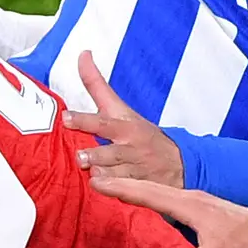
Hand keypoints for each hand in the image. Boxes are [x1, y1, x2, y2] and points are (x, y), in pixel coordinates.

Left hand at [68, 55, 186, 187]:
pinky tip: (102, 191)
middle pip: (109, 153)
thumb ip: (97, 84)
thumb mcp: (121, 108)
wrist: (180, 162)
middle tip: (80, 157)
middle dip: (95, 156)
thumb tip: (83, 54)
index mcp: (124, 126)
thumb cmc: (142, 133)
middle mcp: (129, 148)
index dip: (84, 120)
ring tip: (92, 175)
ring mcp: (135, 170)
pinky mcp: (140, 188)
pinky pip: (125, 193)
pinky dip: (114, 192)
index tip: (66, 118)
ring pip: (115, 175)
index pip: (102, 122)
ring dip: (103, 175)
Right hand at [88, 170, 247, 247]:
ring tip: (113, 185)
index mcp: (188, 204)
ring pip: (158, 190)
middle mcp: (189, 197)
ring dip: (135, 186)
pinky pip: (167, 197)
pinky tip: (145, 200)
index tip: (98, 182)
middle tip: (95, 178)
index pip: (148, 194)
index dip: (122, 189)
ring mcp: (194, 200)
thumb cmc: (244, 244)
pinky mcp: (199, 207)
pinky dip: (150, 195)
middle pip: (149, 188)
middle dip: (122, 183)